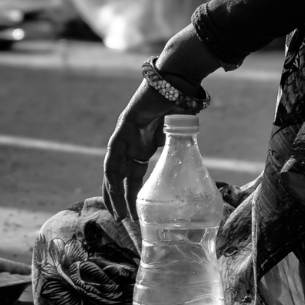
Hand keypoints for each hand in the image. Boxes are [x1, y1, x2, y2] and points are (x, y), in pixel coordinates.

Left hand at [102, 80, 190, 228]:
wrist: (175, 84)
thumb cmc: (179, 105)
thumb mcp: (178, 136)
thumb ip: (178, 148)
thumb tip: (191, 164)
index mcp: (140, 147)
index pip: (130, 176)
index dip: (130, 195)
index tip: (133, 214)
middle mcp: (128, 144)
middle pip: (117, 177)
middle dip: (118, 199)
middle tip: (121, 219)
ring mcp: (123, 137)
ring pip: (112, 171)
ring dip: (114, 192)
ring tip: (118, 213)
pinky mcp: (122, 129)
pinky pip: (114, 156)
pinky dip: (113, 174)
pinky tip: (114, 189)